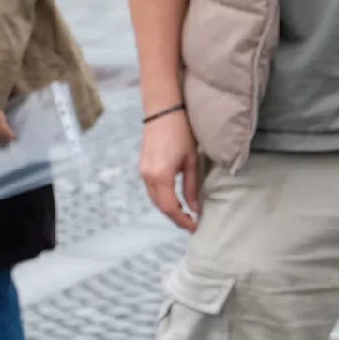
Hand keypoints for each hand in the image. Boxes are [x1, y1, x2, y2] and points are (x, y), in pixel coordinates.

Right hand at [139, 108, 200, 231]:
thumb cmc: (181, 133)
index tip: (194, 227)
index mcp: (161, 176)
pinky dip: (162, 198)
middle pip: (160, 206)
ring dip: (168, 208)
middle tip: (191, 222)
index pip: (170, 208)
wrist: (163, 112)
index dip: (182, 220)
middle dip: (175, 217)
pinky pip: (152, 189)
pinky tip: (174, 198)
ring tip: (184, 212)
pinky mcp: (143, 167)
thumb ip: (192, 187)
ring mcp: (143, 172)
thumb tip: (195, 208)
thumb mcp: (191, 161)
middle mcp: (148, 177)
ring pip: (154, 199)